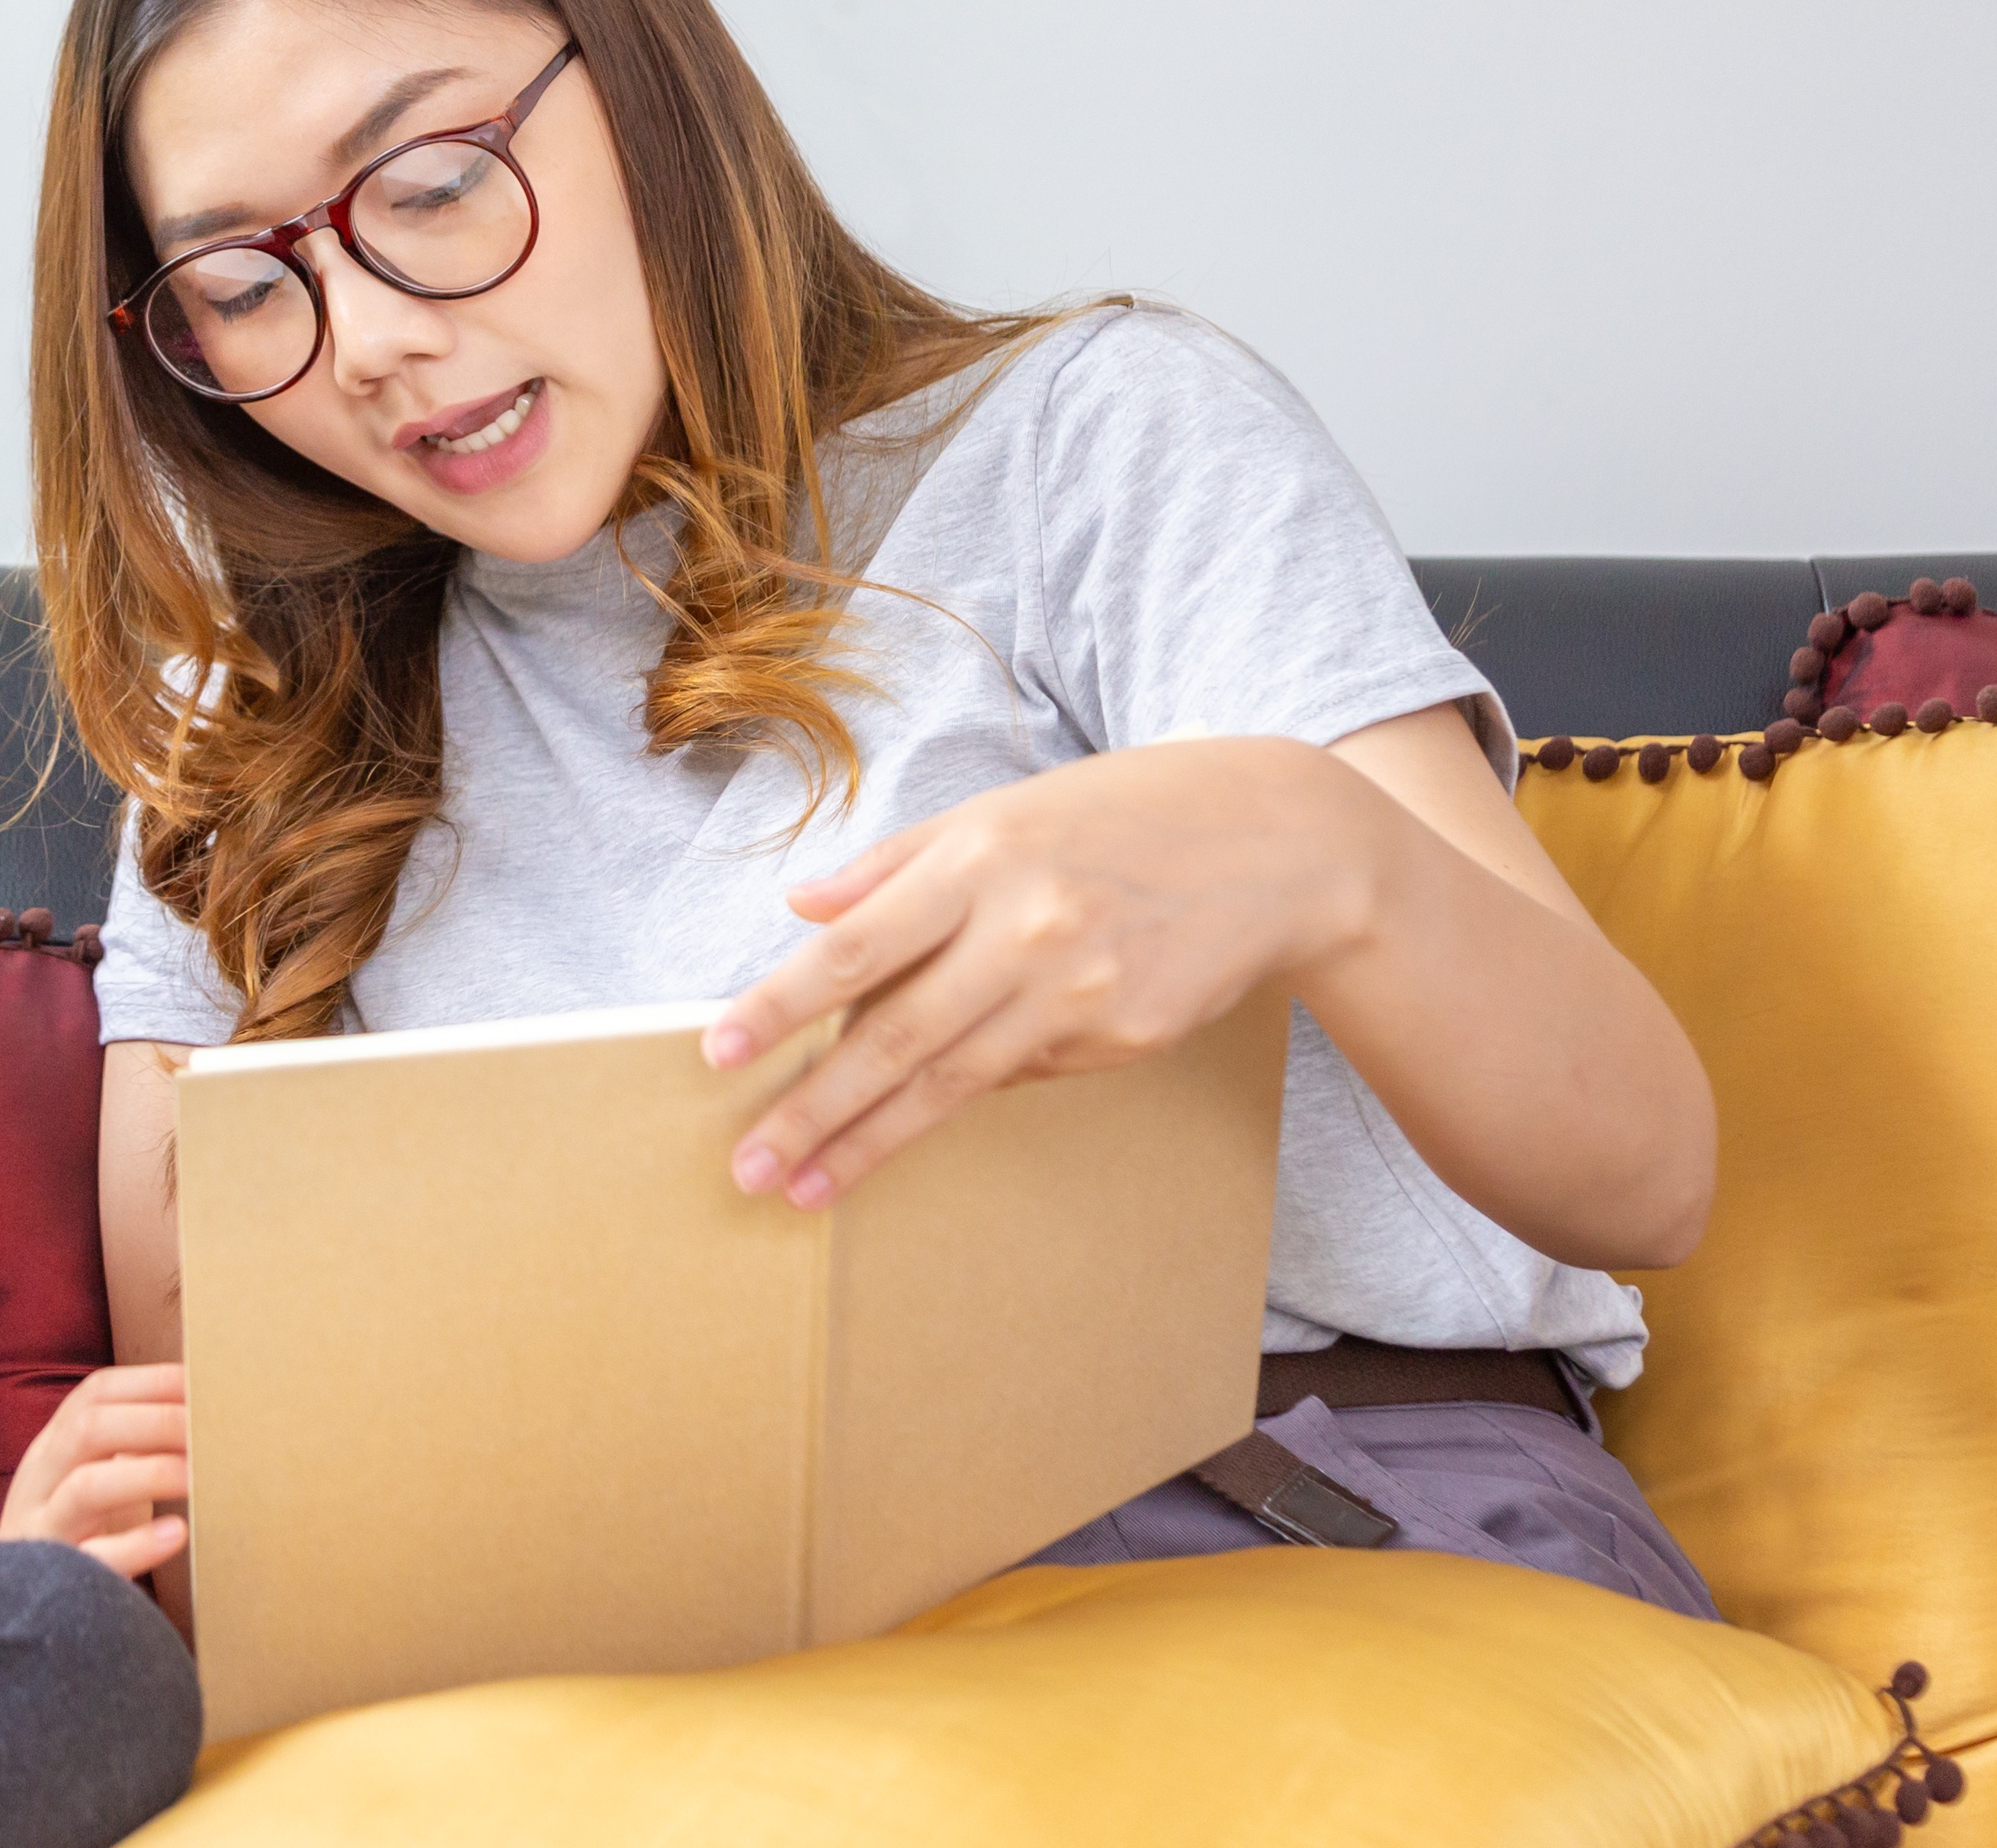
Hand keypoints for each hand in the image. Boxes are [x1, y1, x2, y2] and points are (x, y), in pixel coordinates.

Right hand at [0, 1364, 190, 1579]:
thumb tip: (206, 1408)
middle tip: (210, 1430)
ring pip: (85, 1489)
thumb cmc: (80, 1529)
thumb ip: (130, 1443)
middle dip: (155, 1422)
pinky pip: (94, 1559)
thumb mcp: (91, 1475)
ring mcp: (43, 1529)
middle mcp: (40, 1480)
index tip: (202, 1384)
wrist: (19, 1602)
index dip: (150, 1382)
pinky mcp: (56, 1582)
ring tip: (197, 1477)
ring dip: (148, 1474)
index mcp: (53, 1446)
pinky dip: (137, 1546)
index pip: (94, 1394)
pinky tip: (176, 1533)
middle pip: (87, 1430)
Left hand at [701, 738, 1380, 1207]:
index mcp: (980, 859)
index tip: (717, 1056)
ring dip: (869, 1142)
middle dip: (813, 1111)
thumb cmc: (1126, 814)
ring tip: (804, 1187)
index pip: (855, 949)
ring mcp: (1078, 993)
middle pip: (894, 1037)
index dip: (780, 1008)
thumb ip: (898, 863)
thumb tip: (803, 908)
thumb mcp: (1006, 809)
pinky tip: (917, 1116)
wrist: (1279, 843)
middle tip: (747, 1169)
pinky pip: (1022, 1074)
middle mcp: (1024, 930)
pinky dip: (965, 1089)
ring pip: (950, 1081)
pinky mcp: (1122, 1038)